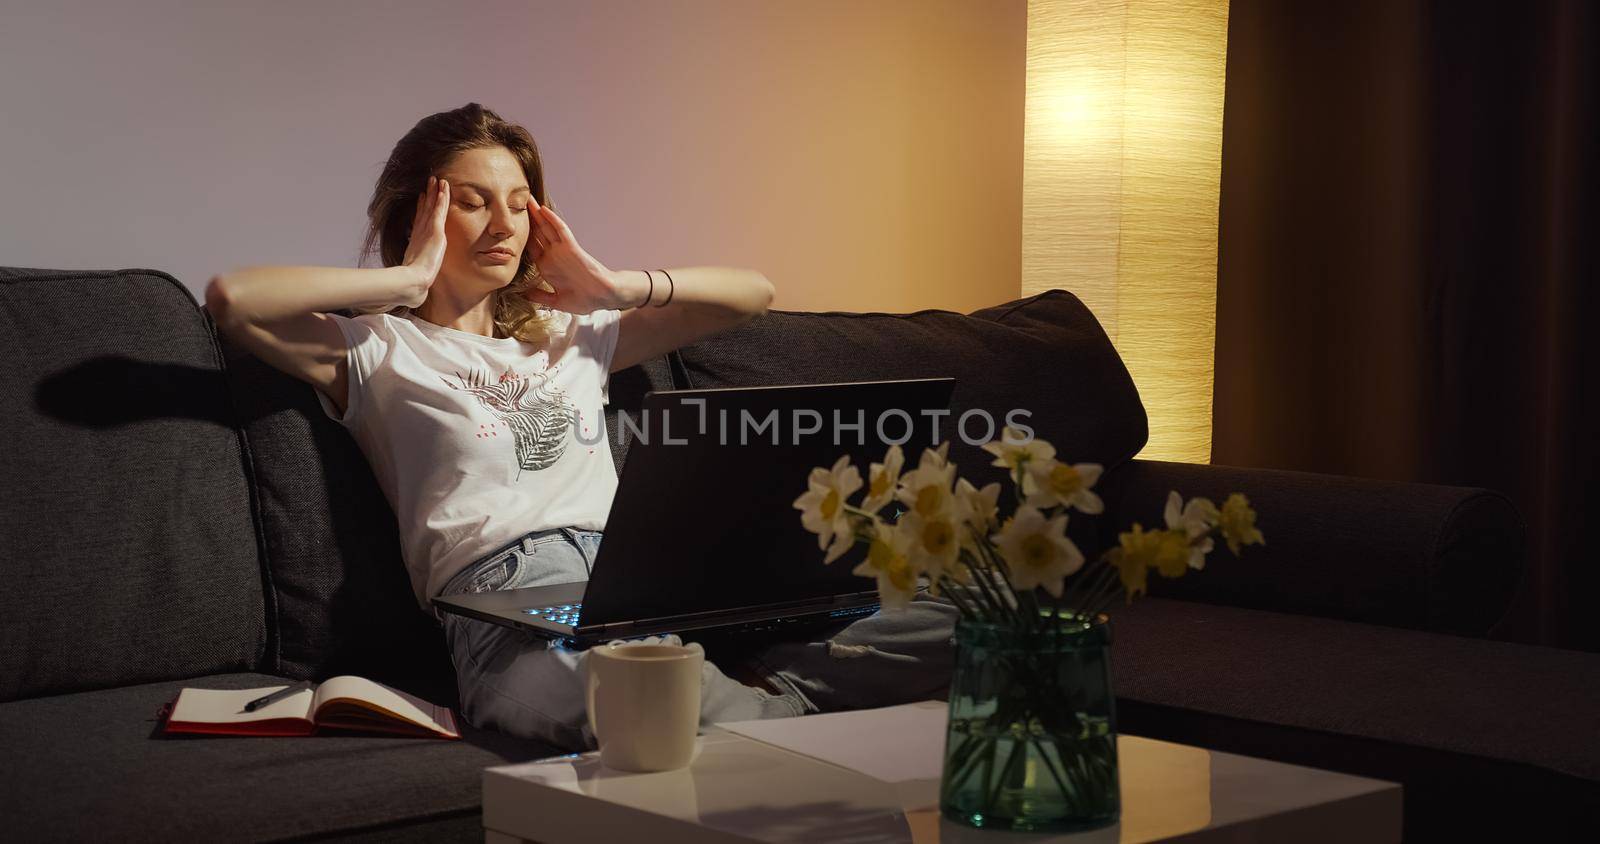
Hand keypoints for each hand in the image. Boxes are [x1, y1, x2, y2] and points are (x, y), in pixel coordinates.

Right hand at [399, 176, 448, 307]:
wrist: (413, 283)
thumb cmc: (413, 284)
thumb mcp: (416, 277)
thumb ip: (416, 276)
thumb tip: (415, 288)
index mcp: (417, 242)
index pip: (420, 221)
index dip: (422, 209)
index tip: (423, 198)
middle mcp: (420, 233)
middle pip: (425, 210)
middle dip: (428, 196)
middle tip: (430, 182)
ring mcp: (426, 231)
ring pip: (432, 207)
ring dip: (435, 192)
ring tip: (437, 179)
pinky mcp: (434, 231)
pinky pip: (439, 210)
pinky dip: (441, 198)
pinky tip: (444, 188)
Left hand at [521, 203, 633, 312]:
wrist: (602, 297)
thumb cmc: (584, 299)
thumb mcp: (556, 300)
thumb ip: (539, 295)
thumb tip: (522, 294)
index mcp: (547, 268)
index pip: (531, 248)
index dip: (521, 237)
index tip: (510, 229)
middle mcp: (553, 256)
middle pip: (537, 234)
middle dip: (527, 220)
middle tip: (514, 204)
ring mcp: (562, 250)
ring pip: (546, 228)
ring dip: (537, 213)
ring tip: (526, 198)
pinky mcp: (571, 247)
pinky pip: (560, 230)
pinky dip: (552, 220)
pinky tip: (543, 209)